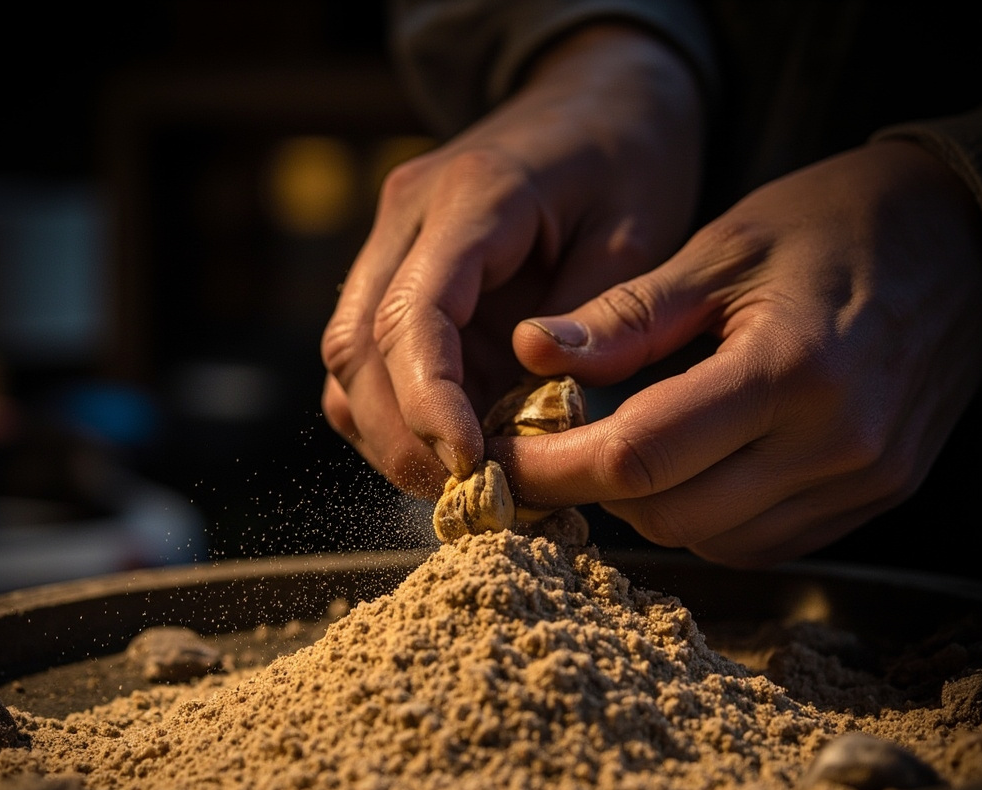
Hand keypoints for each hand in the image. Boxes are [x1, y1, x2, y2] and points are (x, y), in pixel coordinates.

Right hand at [320, 23, 704, 495]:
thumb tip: (532, 418)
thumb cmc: (629, 161)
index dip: (429, 402)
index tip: (471, 464)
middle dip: (403, 436)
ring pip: (346, 360)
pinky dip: (398, 411)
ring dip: (393, 430)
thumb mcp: (635, 234)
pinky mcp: (398, 276)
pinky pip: (368, 359)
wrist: (600, 102)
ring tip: (462, 476)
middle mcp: (406, 219)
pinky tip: (454, 438)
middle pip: (356, 347)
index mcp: (470, 199)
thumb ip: (585, 325)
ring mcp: (391, 245)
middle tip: (467, 494)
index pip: (412, 315)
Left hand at [493, 140, 981, 566]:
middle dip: (591, 490)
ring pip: (709, 540)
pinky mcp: (872, 498)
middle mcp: (836, 443)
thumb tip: (533, 353)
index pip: (640, 456)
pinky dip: (704, 517)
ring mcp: (862, 481)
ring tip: (624, 449)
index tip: (503, 459)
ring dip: (648, 507)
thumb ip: (626, 315)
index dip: (555, 467)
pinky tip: (690, 468)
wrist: (964, 241)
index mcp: (791, 369)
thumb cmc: (837, 226)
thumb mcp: (723, 250)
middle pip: (669, 513)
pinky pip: (758, 543)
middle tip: (552, 449)